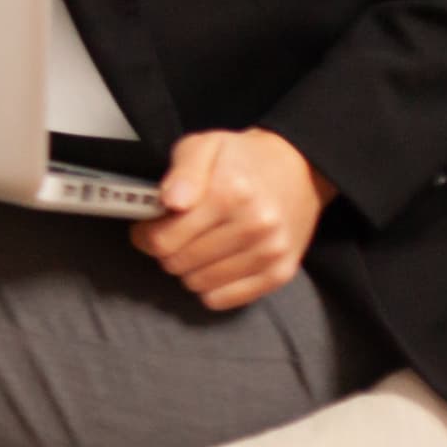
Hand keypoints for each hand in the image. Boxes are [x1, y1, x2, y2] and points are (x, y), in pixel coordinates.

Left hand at [133, 128, 332, 309]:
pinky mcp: (280, 273)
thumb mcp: (204, 145)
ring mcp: (270, 252)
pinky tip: (215, 263)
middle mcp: (255, 225)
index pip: (164, 239)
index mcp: (230, 193)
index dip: (146, 235)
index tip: (149, 227)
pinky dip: (212, 287)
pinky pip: (224, 300)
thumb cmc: (242, 159)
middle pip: (178, 264)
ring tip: (198, 245)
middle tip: (175, 235)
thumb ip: (182, 171)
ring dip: (189, 269)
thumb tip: (171, 202)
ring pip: (198, 285)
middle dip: (167, 251)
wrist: (299, 169)